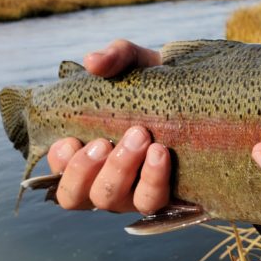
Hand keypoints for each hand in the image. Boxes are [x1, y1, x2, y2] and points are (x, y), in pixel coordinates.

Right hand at [47, 40, 169, 214]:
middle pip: (77, 196)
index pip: (59, 175)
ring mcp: (133, 195)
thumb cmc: (158, 85)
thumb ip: (115, 58)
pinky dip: (153, 179)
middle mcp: (105, 182)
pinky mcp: (166, 198)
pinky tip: (160, 153)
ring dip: (119, 170)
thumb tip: (93, 62)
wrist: (201, 97)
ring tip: (139, 137)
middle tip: (105, 140)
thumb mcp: (137, 63)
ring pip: (112, 201)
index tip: (71, 140)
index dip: (60, 163)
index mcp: (88, 158)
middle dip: (86, 168)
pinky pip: (152, 202)